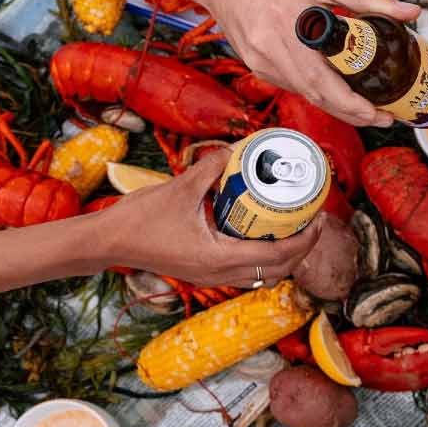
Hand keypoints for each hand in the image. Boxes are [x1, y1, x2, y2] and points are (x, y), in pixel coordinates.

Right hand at [93, 148, 318, 286]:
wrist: (108, 242)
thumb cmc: (140, 218)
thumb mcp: (180, 187)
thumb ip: (210, 167)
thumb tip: (235, 149)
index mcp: (219, 258)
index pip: (278, 256)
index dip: (306, 239)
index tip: (320, 218)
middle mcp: (219, 274)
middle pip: (278, 271)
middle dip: (303, 248)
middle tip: (314, 221)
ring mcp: (210, 277)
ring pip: (263, 275)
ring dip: (284, 256)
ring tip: (294, 227)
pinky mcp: (203, 273)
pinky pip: (245, 271)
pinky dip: (263, 257)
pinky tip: (263, 233)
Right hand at [203, 0, 420, 126]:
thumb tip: (411, 12)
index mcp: (292, 26)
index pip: (325, 82)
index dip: (354, 105)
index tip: (380, 113)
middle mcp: (271, 50)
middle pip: (317, 97)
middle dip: (352, 113)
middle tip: (382, 117)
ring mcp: (260, 62)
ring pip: (304, 94)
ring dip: (335, 105)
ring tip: (366, 107)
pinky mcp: (255, 65)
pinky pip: (290, 85)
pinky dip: (315, 90)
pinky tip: (334, 89)